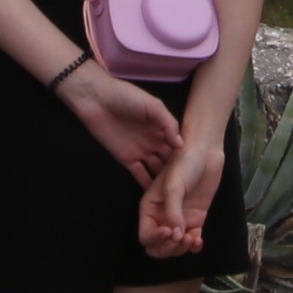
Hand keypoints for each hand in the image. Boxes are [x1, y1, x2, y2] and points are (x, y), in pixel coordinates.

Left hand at [56, 59, 184, 185]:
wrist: (96, 100)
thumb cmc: (125, 96)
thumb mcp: (152, 105)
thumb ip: (168, 123)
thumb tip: (180, 144)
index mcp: (162, 126)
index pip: (178, 144)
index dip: (185, 156)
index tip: (195, 170)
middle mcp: (154, 140)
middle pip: (169, 159)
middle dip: (177, 172)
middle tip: (187, 188)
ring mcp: (141, 150)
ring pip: (156, 168)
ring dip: (163, 180)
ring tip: (174, 195)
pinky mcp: (126, 159)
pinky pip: (139, 173)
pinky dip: (146, 183)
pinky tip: (156, 196)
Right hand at [140, 121, 226, 258]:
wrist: (205, 152)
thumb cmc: (184, 162)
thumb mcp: (173, 186)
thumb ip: (172, 212)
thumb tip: (176, 235)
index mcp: (149, 208)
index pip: (146, 236)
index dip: (155, 239)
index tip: (169, 231)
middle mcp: (161, 217)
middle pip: (158, 247)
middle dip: (168, 249)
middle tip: (180, 239)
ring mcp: (179, 219)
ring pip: (174, 247)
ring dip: (181, 249)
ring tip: (191, 238)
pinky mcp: (195, 219)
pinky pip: (191, 240)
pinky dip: (194, 246)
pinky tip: (198, 241)